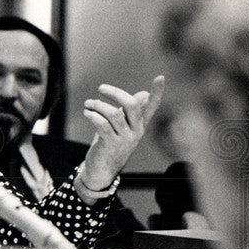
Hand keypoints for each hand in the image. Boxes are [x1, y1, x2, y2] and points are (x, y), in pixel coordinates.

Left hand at [78, 75, 164, 195]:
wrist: (102, 171)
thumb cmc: (111, 145)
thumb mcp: (122, 127)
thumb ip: (130, 112)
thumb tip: (143, 94)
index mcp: (140, 125)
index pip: (152, 107)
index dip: (157, 92)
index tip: (161, 77)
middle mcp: (136, 131)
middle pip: (131, 105)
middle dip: (115, 93)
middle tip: (101, 88)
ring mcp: (124, 139)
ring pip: (113, 113)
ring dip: (97, 105)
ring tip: (88, 104)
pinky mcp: (110, 145)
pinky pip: (102, 124)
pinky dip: (92, 115)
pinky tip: (87, 113)